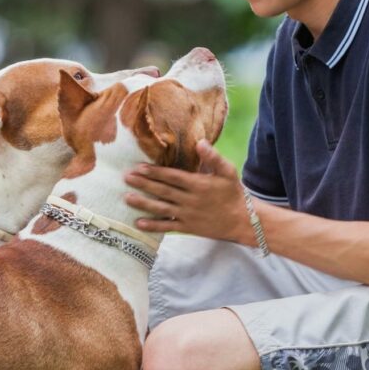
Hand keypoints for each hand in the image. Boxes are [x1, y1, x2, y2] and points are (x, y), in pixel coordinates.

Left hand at [124, 140, 252, 242]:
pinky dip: (153, 226)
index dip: (155, 172)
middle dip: (143, 184)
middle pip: (163, 191)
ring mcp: (188, 215)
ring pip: (161, 208)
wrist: (242, 220)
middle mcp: (190, 200)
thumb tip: (200, 142)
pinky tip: (138, 223)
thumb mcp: (227, 171)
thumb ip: (213, 157)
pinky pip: (168, 227)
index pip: (172, 177)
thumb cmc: (233, 193)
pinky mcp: (188, 227)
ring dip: (143, 203)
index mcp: (198, 184)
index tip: (139, 167)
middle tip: (126, 178)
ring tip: (127, 198)